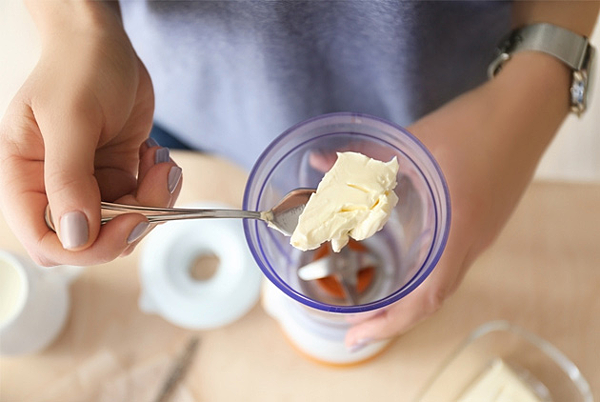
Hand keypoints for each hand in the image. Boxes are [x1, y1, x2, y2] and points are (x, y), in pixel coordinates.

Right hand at [0, 3, 181, 265]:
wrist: (104, 44)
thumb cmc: (79, 69)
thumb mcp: (72, 120)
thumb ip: (69, 180)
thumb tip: (77, 238)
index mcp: (25, 177)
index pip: (46, 241)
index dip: (87, 248)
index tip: (128, 222)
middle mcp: (54, 187)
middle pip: (92, 239)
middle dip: (132, 220)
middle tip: (157, 184)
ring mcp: (88, 183)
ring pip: (124, 223)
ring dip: (154, 201)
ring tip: (161, 161)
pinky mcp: (116, 175)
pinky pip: (142, 201)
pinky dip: (159, 187)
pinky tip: (158, 156)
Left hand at [344, 52, 570, 348]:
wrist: (529, 108)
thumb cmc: (478, 124)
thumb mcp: (416, 141)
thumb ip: (364, 156)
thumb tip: (317, 161)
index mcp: (459, 228)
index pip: (429, 297)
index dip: (392, 323)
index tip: (358, 335)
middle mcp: (473, 241)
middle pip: (434, 300)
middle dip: (394, 321)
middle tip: (356, 327)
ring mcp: (482, 234)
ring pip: (443, 284)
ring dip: (409, 302)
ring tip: (374, 306)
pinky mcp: (483, 223)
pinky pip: (451, 264)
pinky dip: (423, 279)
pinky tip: (404, 268)